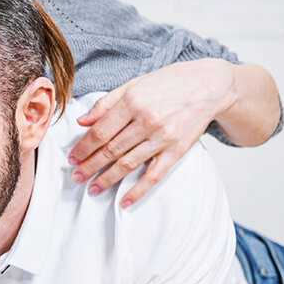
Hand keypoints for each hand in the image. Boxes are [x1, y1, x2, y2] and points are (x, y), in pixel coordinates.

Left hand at [69, 59, 235, 207]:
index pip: (100, 132)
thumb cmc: (170, 82)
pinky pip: (155, 175)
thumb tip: (82, 121)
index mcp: (133, 102)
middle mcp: (148, 121)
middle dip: (90, 166)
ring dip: (107, 179)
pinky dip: (138, 190)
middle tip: (76, 176)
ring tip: (92, 188)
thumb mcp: (134, 84)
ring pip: (128, 164)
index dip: (83, 148)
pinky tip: (125, 201)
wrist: (211, 85)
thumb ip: (106, 103)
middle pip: (111, 150)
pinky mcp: (177, 150)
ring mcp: (163, 137)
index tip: (72, 158)